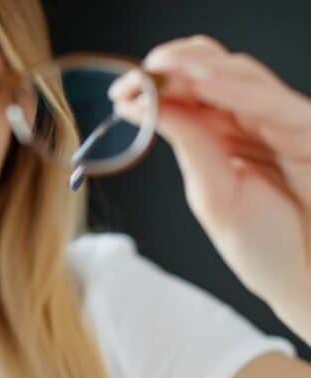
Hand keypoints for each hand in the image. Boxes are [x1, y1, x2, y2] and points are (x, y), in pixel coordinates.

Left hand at [109, 35, 310, 341]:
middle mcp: (249, 120)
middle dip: (171, 65)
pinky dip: (236, 88)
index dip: (153, 82)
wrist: (306, 278)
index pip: (187, 91)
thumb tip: (145, 105)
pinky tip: (204, 83)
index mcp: (221, 134)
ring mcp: (279, 121)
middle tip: (138, 74)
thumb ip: (188, 144)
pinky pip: (272, 102)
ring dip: (198, 66)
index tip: (119, 90)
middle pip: (211, 70)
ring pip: (240, 74)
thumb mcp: (212, 193)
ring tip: (162, 68)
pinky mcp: (306, 131)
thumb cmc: (264, 244)